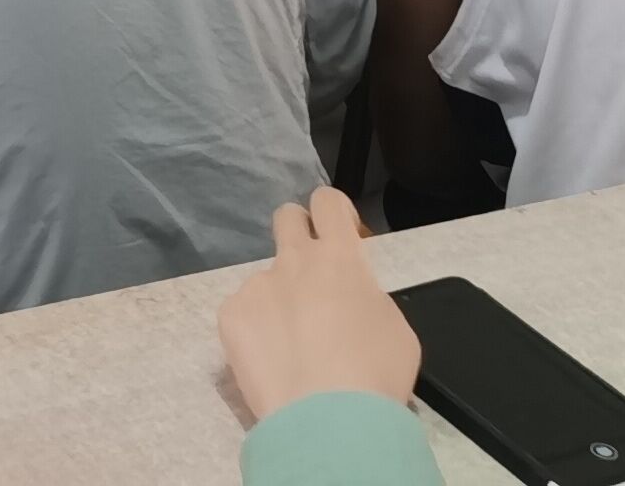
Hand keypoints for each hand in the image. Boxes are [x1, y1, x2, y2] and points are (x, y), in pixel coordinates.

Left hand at [219, 189, 416, 424]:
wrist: (328, 421)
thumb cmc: (375, 375)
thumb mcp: (395, 328)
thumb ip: (368, 298)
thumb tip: (350, 301)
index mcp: (339, 258)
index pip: (328, 203)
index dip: (333, 213)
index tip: (341, 236)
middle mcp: (294, 261)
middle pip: (286, 218)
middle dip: (297, 233)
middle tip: (311, 277)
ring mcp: (257, 286)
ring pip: (267, 281)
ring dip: (280, 304)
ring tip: (294, 352)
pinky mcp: (230, 316)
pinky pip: (243, 314)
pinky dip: (256, 334)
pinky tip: (272, 365)